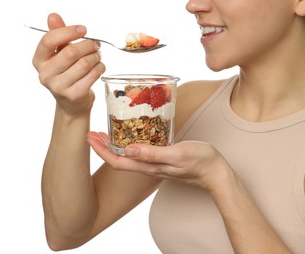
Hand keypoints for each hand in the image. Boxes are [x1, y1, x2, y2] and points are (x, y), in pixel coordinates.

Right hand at [32, 13, 105, 115]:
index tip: (83, 29)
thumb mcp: (59, 53)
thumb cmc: (66, 74)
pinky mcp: (74, 94)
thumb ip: (58, 35)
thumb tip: (53, 16)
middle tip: (96, 44)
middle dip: (88, 45)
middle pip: (71, 52)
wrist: (71, 103)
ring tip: (98, 55)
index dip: (68, 31)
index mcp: (39, 60)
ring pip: (85, 63)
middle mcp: (46, 74)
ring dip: (96, 56)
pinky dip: (100, 67)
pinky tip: (99, 66)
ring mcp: (59, 86)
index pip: (49, 40)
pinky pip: (93, 75)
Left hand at [86, 132, 233, 191]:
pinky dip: (129, 143)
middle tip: (92, 132)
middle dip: (103, 147)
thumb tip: (128, 149)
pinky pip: (140, 153)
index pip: (117, 161)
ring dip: (114, 145)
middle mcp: (148, 167)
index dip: (101, 150)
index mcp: (149, 166)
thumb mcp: (176, 154)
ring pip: (128, 156)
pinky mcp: (162, 159)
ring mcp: (155, 164)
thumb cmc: (199, 162)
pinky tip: (132, 135)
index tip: (89, 137)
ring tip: (106, 132)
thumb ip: (153, 153)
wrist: (215, 172)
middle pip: (119, 159)